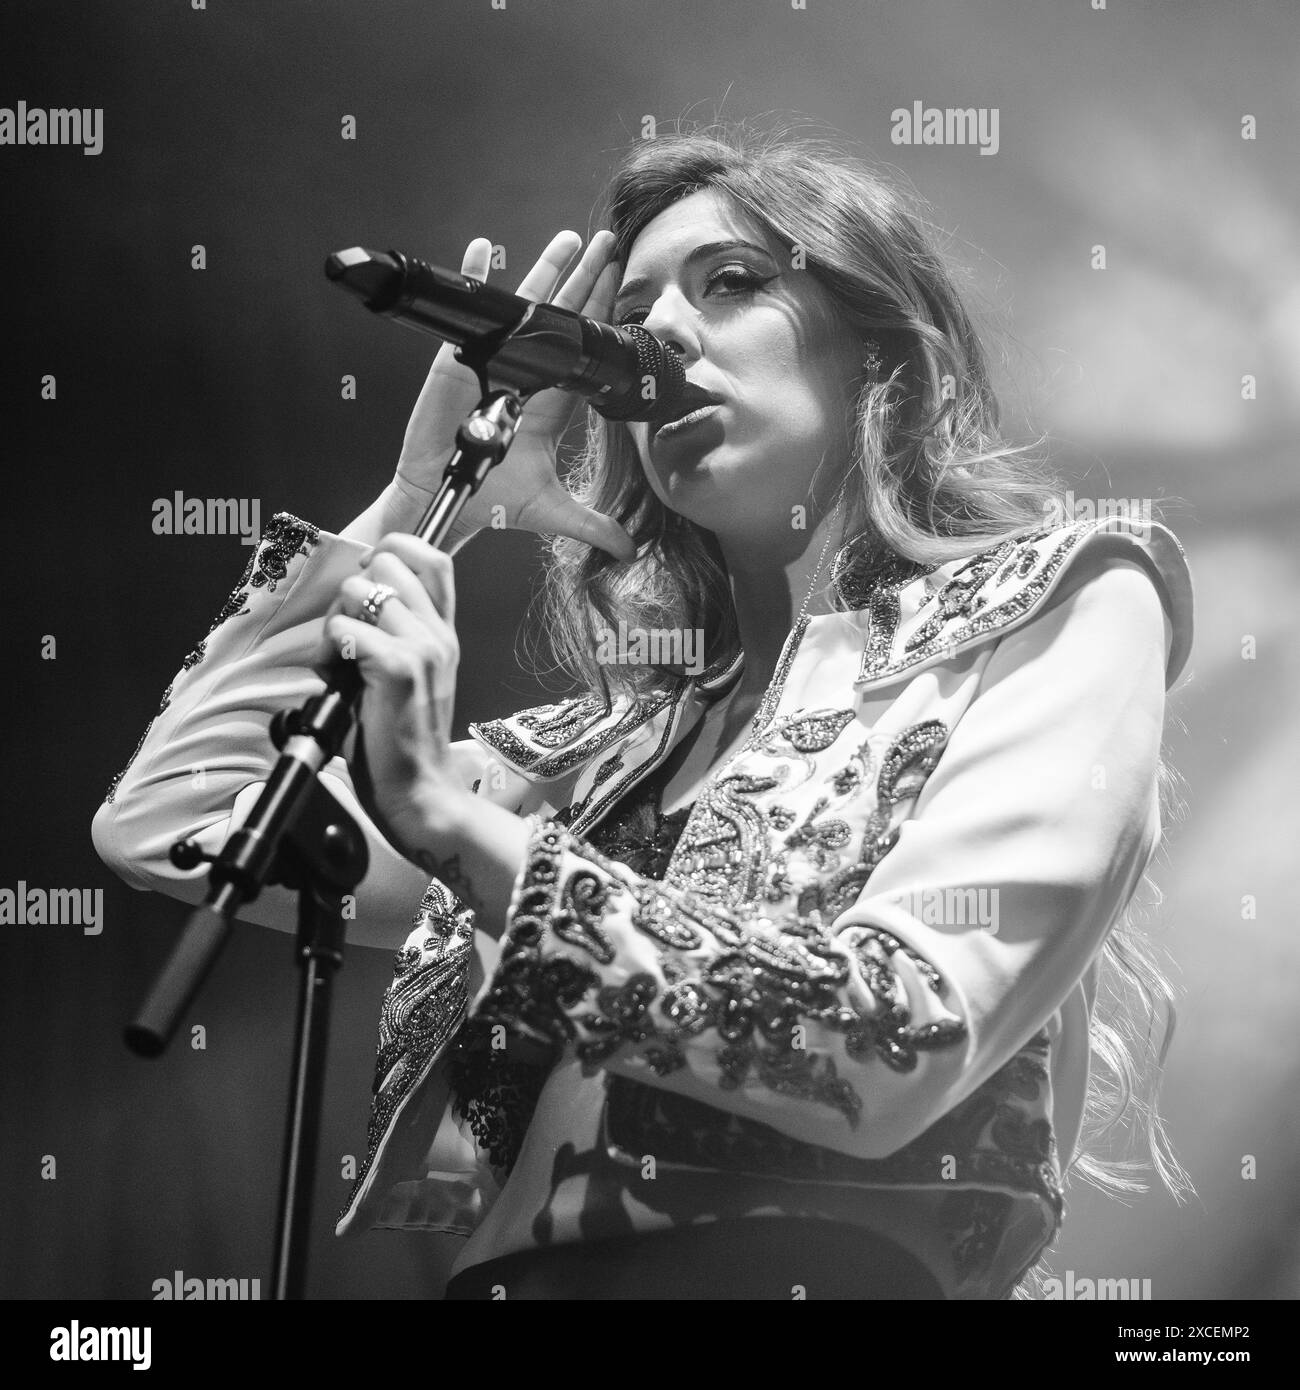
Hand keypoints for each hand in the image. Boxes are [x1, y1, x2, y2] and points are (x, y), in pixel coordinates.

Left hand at [313, 534, 470, 867]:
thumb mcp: (412, 678)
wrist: (419, 792)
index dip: (393, 551)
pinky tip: (336, 680)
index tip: (369, 581)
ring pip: (358, 590)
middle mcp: (439, 634)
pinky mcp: (397, 669)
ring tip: (340, 662)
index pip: (432, 558)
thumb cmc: (402, 743)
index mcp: (444, 634)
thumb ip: (395, 638)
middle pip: (389, 561)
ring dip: (334, 622)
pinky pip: (344, 629)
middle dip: (353, 589)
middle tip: (347, 632)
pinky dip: (327, 652)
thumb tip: (352, 604)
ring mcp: (421, 648)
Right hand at [394, 229, 635, 561]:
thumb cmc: (492, 500)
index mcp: (549, 400)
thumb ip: (594, 525)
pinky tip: (480, 247)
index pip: (584, 350)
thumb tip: (632, 549)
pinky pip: (471, 315)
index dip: (602, 318)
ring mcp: (493, 363)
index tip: (623, 286)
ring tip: (569, 237)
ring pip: (524, 308)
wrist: (447, 501)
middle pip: (562, 318)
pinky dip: (474, 279)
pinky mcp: (460, 361)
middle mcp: (525, 374)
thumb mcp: (552, 511)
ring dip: (545, 269)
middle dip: (585, 279)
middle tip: (608, 242)